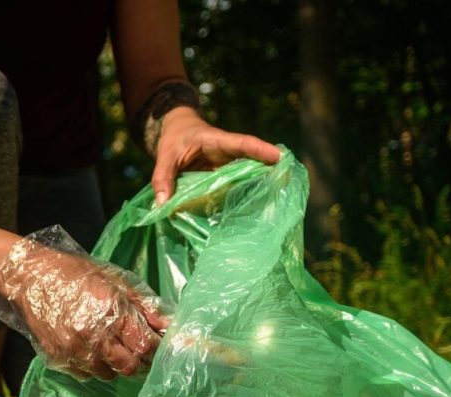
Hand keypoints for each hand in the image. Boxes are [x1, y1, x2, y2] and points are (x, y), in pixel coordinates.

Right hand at [0, 226, 169, 379]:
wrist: (30, 278)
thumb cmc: (76, 274)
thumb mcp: (115, 281)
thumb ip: (144, 306)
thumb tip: (169, 326)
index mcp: (111, 312)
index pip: (145, 346)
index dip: (156, 349)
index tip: (157, 345)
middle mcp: (92, 336)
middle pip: (129, 367)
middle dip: (139, 361)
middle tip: (137, 349)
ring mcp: (73, 351)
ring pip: (108, 375)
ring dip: (115, 364)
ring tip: (110, 345)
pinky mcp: (58, 359)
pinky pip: (86, 374)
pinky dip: (93, 365)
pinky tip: (89, 347)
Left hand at [151, 107, 280, 205]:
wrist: (179, 133)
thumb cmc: (175, 140)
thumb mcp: (165, 156)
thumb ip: (163, 178)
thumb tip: (162, 204)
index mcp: (217, 141)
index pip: (242, 143)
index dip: (260, 150)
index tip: (279, 156)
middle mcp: (229, 153)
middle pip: (254, 159)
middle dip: (271, 168)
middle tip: (288, 181)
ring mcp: (230, 165)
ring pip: (250, 173)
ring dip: (262, 183)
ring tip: (279, 198)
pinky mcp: (227, 176)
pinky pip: (239, 184)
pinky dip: (246, 194)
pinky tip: (254, 209)